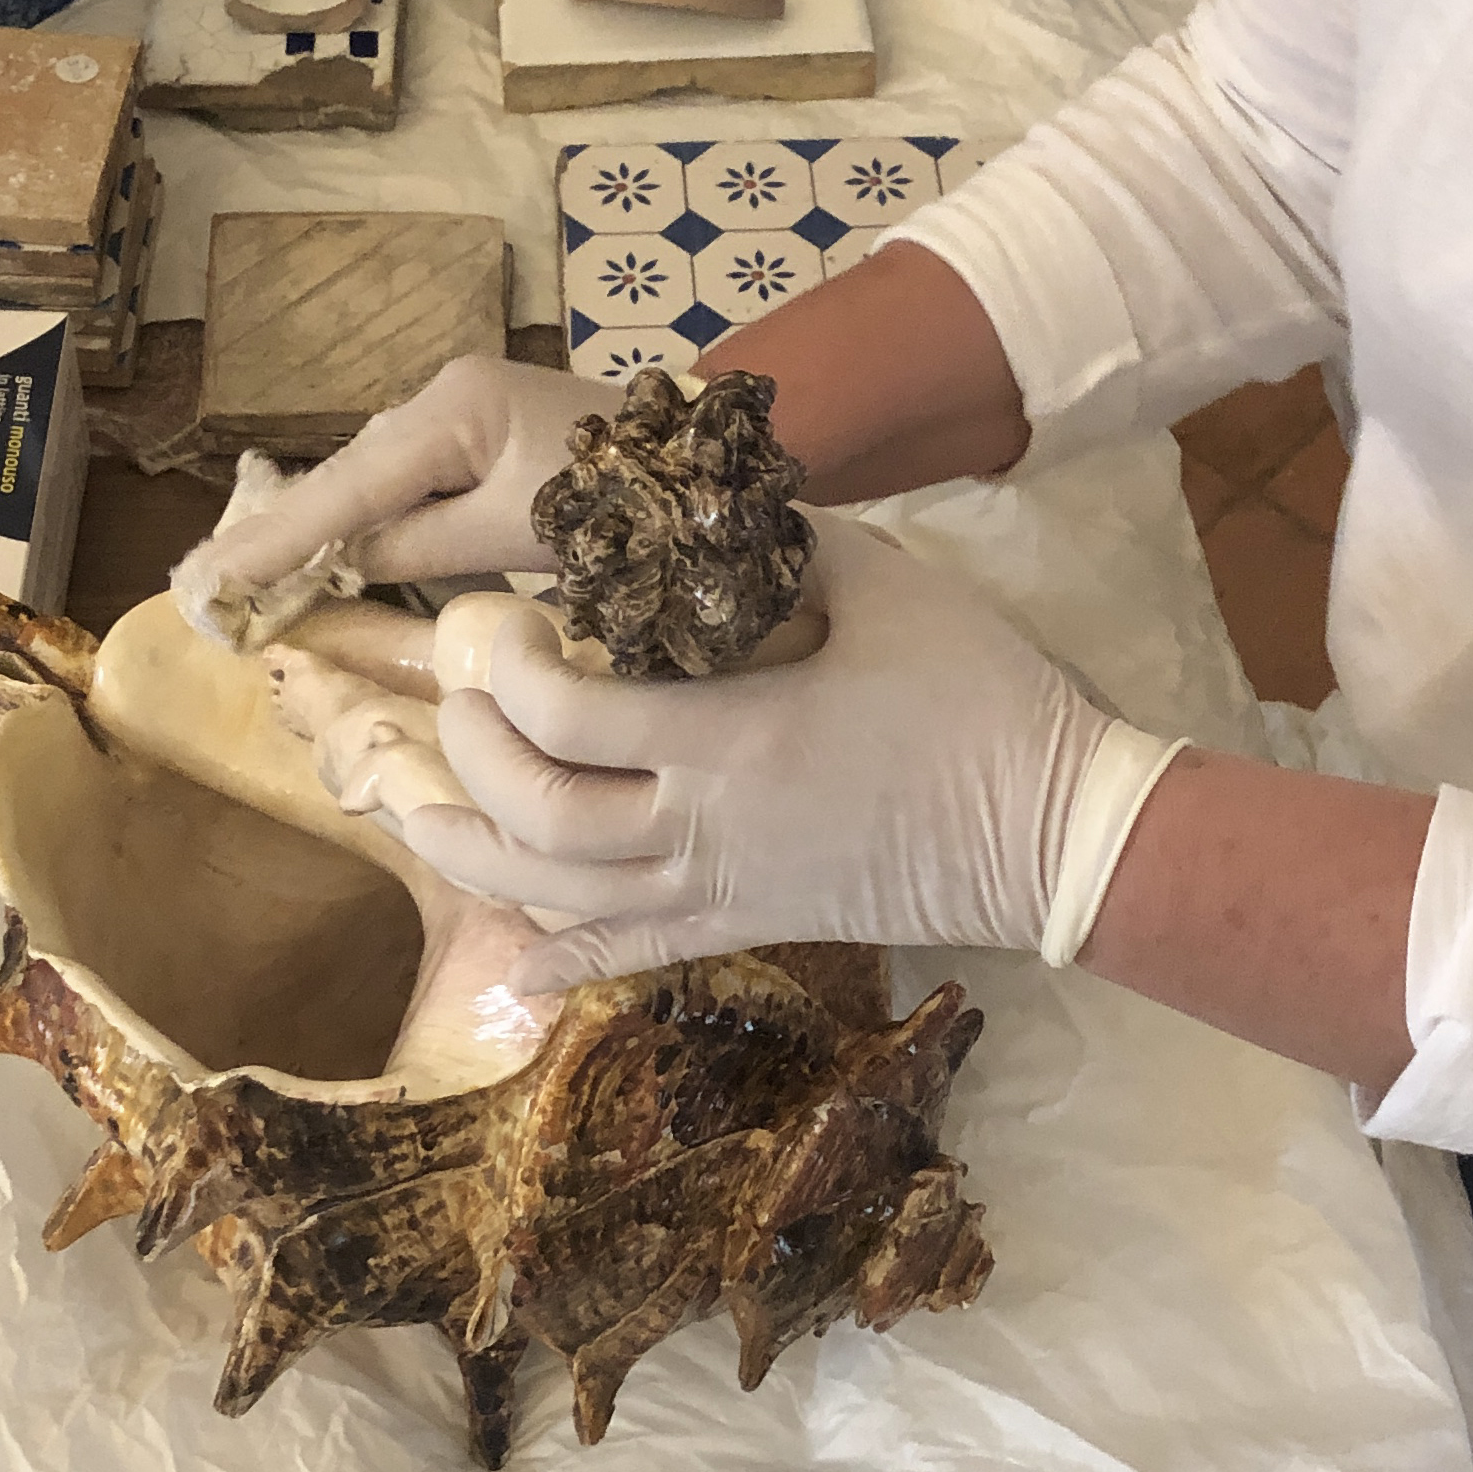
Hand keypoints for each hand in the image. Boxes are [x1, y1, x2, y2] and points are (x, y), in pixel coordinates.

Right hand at [191, 359, 602, 609]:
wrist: (715, 469)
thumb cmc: (634, 501)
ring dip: (320, 529)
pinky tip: (328, 554)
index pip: (345, 487)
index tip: (208, 579)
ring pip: (376, 480)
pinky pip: (409, 484)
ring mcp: (466, 411)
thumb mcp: (522, 534)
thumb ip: (425, 548)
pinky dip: (367, 521)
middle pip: (349, 476)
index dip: (275, 541)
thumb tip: (343, 565)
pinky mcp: (488, 435)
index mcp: (454, 409)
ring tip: (245, 576)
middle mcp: (447, 396)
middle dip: (281, 531)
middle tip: (205, 583)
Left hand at [402, 519, 1115, 986]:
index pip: (567, 716)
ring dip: (475, 857)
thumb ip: (783, 543)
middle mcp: (707, 827)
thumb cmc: (982, 696)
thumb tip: (708, 499)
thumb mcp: (885, 584)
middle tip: (452, 707)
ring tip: (417, 817)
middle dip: (471, 760)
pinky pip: (637, 957)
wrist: (1055, 830)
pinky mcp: (750, 926)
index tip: (500, 631)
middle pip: (539, 814)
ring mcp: (723, 889)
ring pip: (561, 896)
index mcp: (732, 735)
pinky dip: (566, 964)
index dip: (506, 677)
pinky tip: (513, 972)